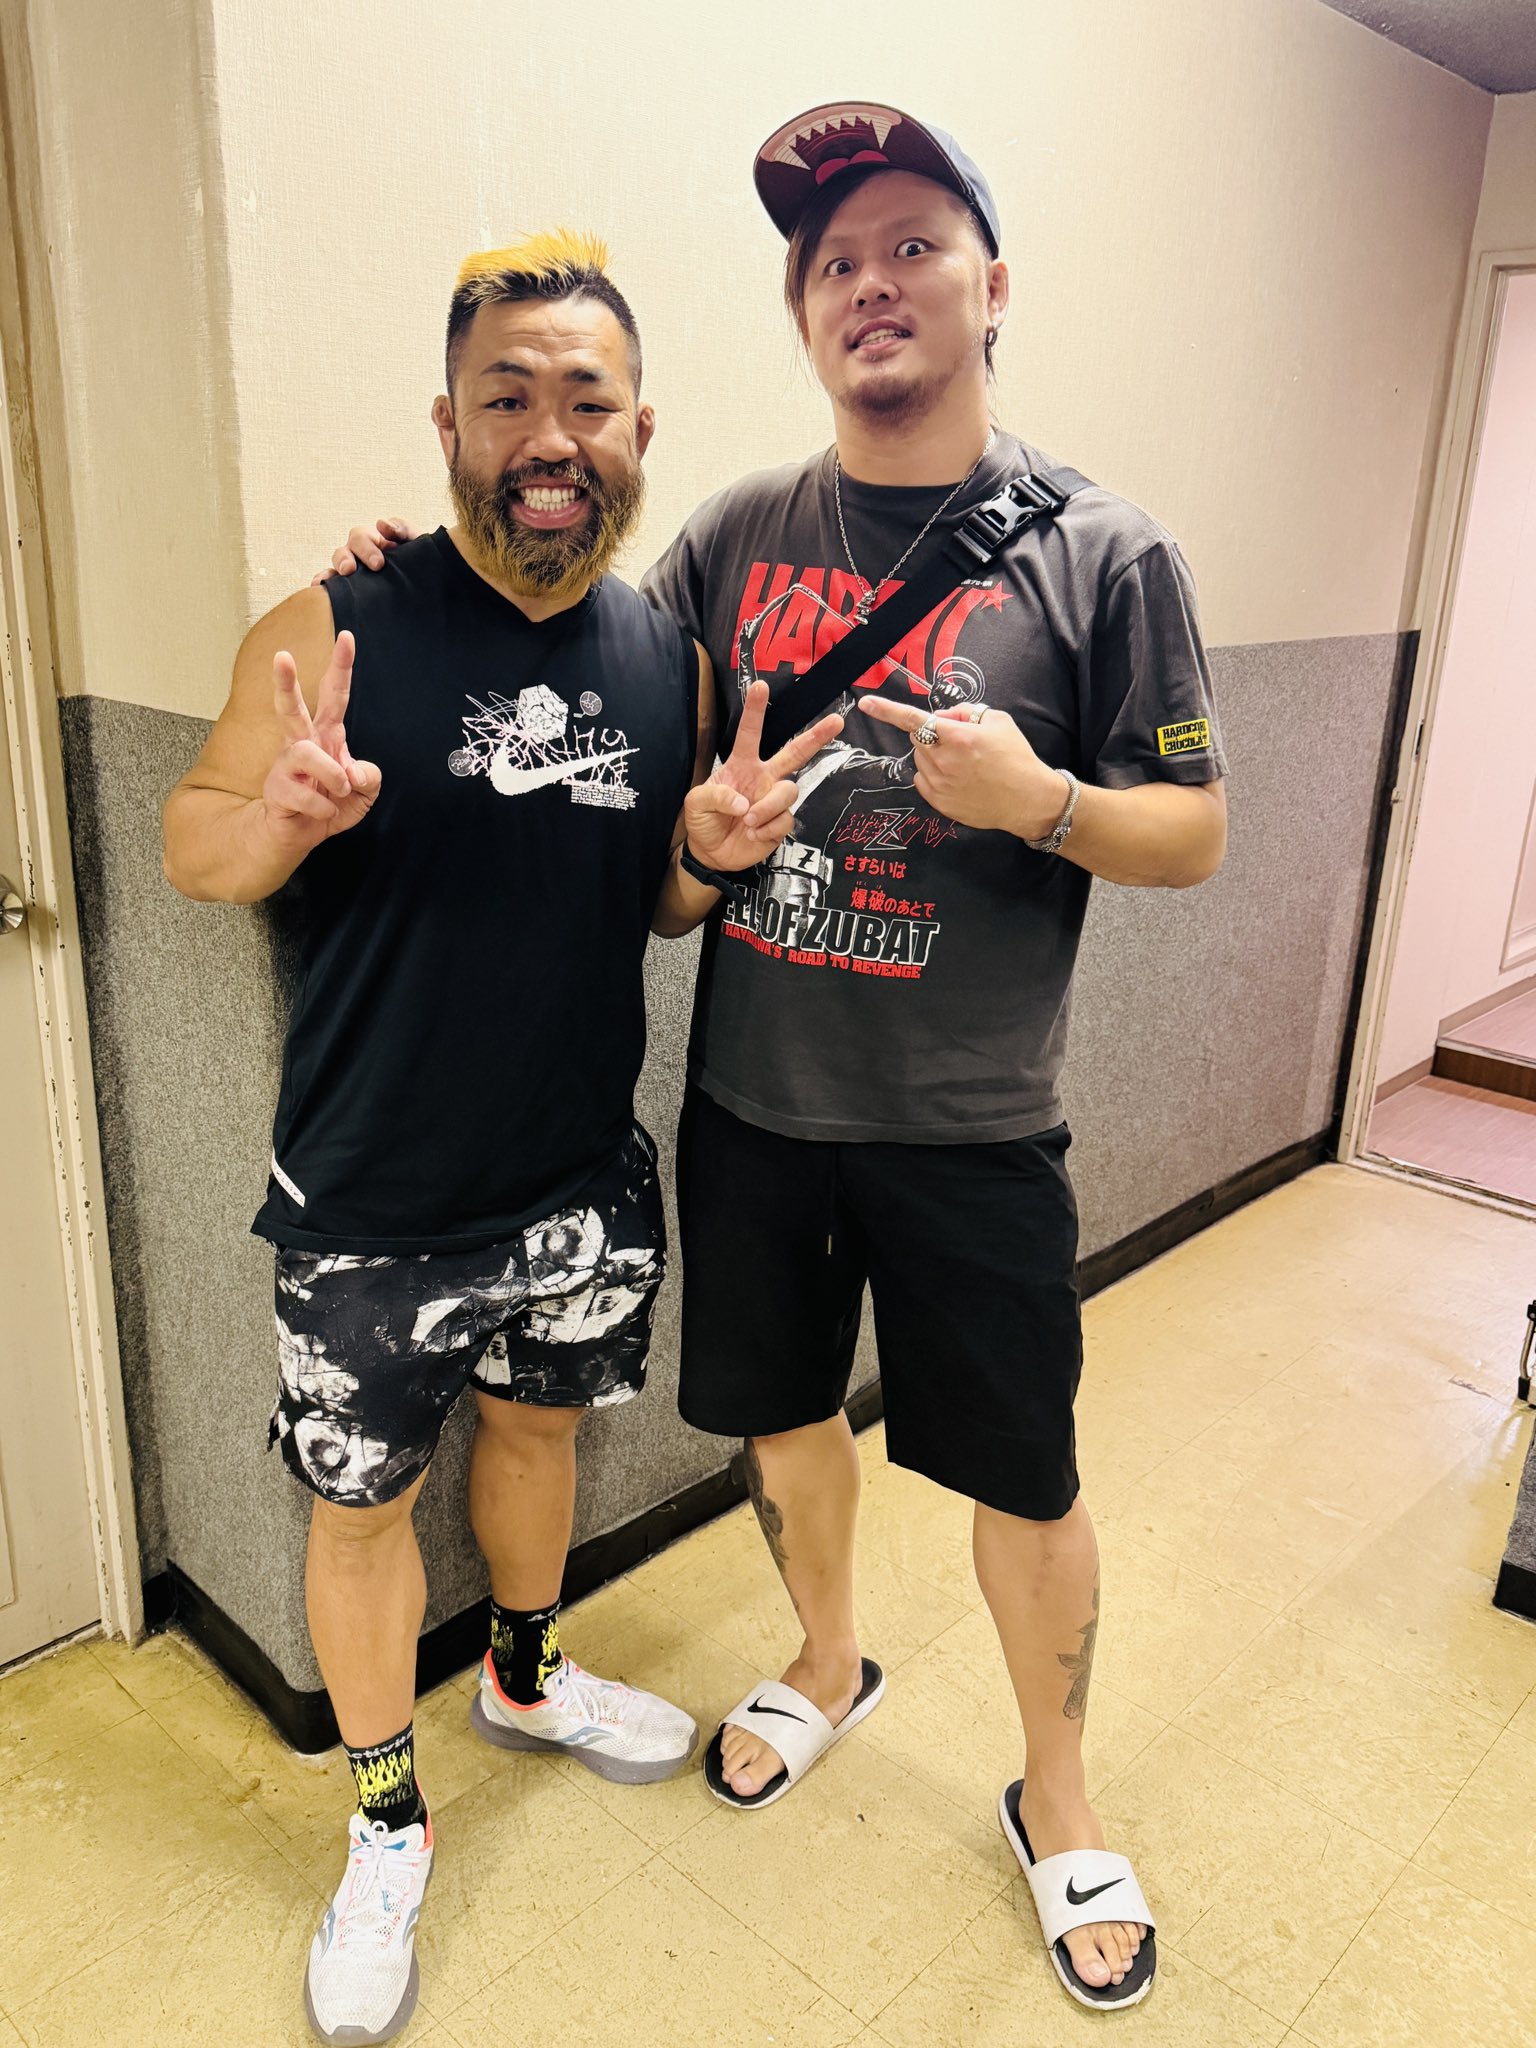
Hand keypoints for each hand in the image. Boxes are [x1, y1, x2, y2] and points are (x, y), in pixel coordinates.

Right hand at [261, 631, 380, 854]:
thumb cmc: (329, 805)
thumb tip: (353, 772)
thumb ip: (369, 777)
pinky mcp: (277, 790)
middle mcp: (303, 744)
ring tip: (339, 790)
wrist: (297, 836)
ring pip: (304, 753)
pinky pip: (308, 796)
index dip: (341, 667)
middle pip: (292, 708)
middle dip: (286, 682)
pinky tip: (324, 813)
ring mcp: (286, 766)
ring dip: (331, 774)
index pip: (335, 696)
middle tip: (280, 656)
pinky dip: (325, 810)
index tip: (347, 637)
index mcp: (326, 735)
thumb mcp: (364, 792)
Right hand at [310, 517, 416, 584]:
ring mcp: (354, 571)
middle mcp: (359, 554)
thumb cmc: (420, 561)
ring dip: (333, 571)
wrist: (429, 588)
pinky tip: (318, 587)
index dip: (366, 548)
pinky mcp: (350, 588)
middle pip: (344, 551)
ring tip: (339, 579)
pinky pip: (331, 583)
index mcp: (374, 540)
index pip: (361, 537)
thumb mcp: (418, 544)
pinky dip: (323, 582)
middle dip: (347, 559)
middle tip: (353, 571)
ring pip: (336, 566)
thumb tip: (382, 525)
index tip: (378, 564)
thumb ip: (404, 530)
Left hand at [683, 682, 842, 871]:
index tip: (761, 686)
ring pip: (789, 791)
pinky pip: (786, 819)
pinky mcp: (780, 823)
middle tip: (836, 721)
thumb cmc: (704, 821)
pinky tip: (753, 834)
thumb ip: (715, 796)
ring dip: (768, 807)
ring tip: (748, 821)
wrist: (711, 852)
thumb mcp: (695, 804)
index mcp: (741, 765)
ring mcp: (773, 800)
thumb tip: (743, 802)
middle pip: (795, 753)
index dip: (755, 710)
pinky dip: (768, 828)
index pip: (749, 733)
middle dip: (816, 736)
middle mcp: (763, 777)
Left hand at [859, 697, 1067, 836]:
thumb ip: (963, 712)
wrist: (1027, 799)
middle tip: (958, 739)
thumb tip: (941, 717)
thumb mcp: (997, 720)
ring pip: (920, 759)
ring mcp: (939, 784)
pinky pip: (923, 780)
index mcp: (958, 737)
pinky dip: (934, 774)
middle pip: (918, 738)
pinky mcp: (939, 802)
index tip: (865, 703)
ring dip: (934, 755)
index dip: (887, 710)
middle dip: (931, 734)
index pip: (914, 719)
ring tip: (964, 763)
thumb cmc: (1016, 757)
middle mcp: (944, 761)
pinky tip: (958, 778)